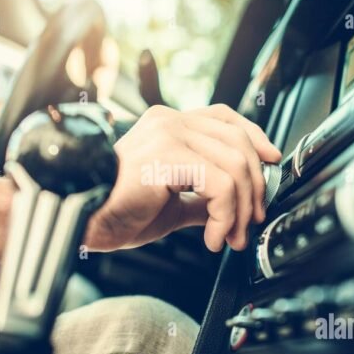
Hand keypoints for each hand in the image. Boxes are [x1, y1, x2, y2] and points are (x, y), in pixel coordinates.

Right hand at [85, 104, 281, 252]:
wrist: (82, 218)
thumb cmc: (115, 211)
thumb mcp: (171, 204)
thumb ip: (201, 198)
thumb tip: (230, 207)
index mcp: (168, 125)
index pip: (225, 117)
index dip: (255, 137)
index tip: (270, 161)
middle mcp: (170, 122)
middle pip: (238, 142)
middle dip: (254, 186)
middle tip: (249, 222)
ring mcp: (169, 135)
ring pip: (235, 166)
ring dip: (240, 209)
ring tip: (229, 237)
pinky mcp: (168, 156)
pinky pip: (219, 185)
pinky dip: (225, 216)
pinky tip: (212, 237)